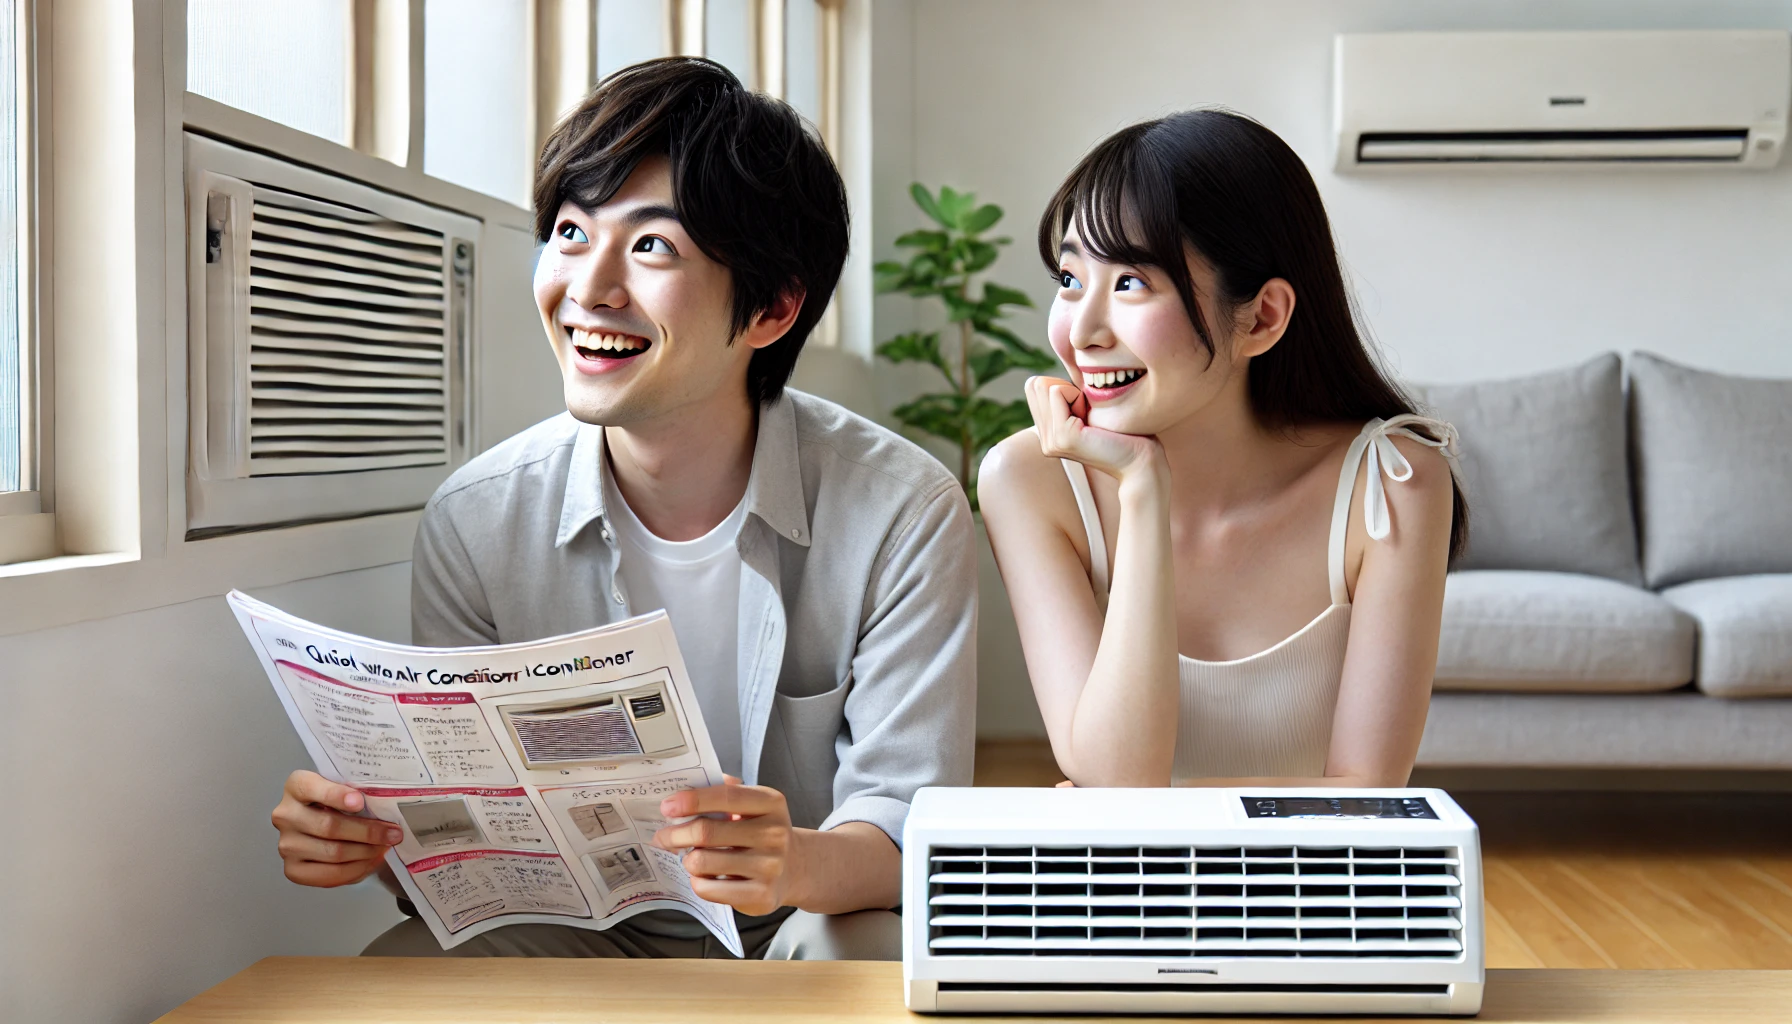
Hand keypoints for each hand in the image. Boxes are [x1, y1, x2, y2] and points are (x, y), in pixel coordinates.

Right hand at [271, 770, 402, 886]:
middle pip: (329, 826)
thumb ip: (357, 789)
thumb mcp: (344, 786)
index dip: (336, 796)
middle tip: (393, 833)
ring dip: (365, 852)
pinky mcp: (293, 869)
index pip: (311, 788)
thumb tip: (386, 807)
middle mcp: (285, 814)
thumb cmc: (339, 801)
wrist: (322, 821)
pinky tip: (370, 861)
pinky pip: (328, 875)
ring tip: (384, 847)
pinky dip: (355, 869)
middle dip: (367, 832)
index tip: (360, 802)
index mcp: (296, 786)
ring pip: (332, 852)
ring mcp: (286, 844)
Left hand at [652, 775, 796, 916]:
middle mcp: (774, 833)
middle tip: (662, 836)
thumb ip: (725, 792)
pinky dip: (697, 882)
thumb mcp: (754, 805)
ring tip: (691, 857)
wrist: (795, 868)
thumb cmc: (762, 832)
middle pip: (706, 832)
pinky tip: (705, 876)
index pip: (727, 797)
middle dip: (675, 834)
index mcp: (771, 803)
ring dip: (688, 859)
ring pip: (702, 861)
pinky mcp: (761, 895)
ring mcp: (770, 866)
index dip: (693, 800)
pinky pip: (708, 888)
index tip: (667, 806)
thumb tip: (685, 792)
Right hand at [1024, 375, 1165, 484]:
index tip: (1087, 409)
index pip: (1034, 387)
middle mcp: (1045, 440)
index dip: (1063, 388)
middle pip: (1035, 385)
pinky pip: (1057, 392)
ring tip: (1091, 419)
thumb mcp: (1089, 409)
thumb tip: (1059, 364)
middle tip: (1088, 413)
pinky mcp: (1062, 437)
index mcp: (1049, 435)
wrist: (1140, 461)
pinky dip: (1078, 396)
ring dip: (1073, 393)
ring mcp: (1051, 441)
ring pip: (1043, 386)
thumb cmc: (1124, 431)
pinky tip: (1092, 422)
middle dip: (1066, 389)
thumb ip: (1070, 395)